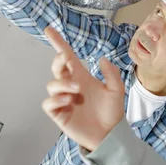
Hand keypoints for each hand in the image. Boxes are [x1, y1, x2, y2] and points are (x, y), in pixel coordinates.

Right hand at [41, 27, 125, 150]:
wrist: (111, 135)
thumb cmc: (112, 112)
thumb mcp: (117, 90)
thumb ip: (111, 73)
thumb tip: (102, 58)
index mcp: (82, 77)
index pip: (67, 57)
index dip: (58, 43)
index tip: (49, 30)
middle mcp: (71, 86)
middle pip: (56, 67)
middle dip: (58, 61)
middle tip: (66, 61)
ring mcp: (63, 99)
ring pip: (52, 84)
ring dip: (62, 84)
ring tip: (76, 91)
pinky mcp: (59, 113)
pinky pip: (48, 103)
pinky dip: (55, 99)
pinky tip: (68, 101)